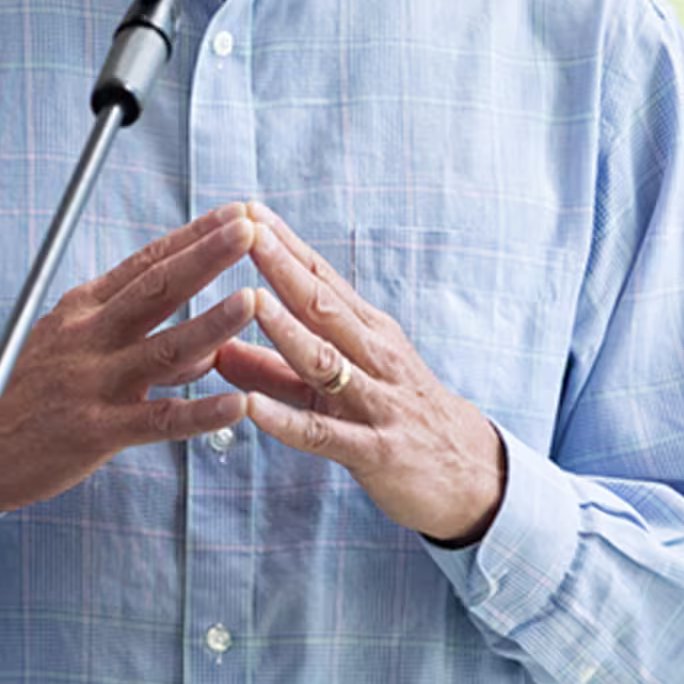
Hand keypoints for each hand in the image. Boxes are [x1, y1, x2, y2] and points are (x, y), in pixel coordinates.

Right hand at [0, 204, 255, 512]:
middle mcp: (90, 336)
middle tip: (249, 231)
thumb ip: (140, 338)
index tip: (236, 213)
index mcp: (84, 308)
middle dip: (206, 257)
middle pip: (156, 290)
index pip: (147, 262)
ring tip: (252, 301)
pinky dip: (200, 413)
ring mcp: (94, 382)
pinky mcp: (97, 430)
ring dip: (212, 324)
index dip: (194, 236)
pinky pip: (158, 421)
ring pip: (164, 348)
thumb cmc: (32, 389)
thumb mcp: (74, 344)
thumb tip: (205, 344)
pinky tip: (238, 406)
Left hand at [212, 204, 506, 545]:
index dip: (286, 244)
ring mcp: (376, 402)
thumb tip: (215, 345)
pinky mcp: (373, 450)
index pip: (322, 278)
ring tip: (252, 301)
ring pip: (325, 362)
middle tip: (247, 228)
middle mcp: (374, 357)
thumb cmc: (395, 416)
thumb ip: (274, 368)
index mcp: (367, 332)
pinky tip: (250, 408)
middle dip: (283, 266)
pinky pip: (322, 433)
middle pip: (323, 305)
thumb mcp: (338, 385)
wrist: (468, 473)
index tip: (249, 209)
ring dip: (287, 331)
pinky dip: (284, 420)